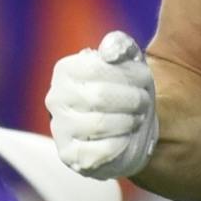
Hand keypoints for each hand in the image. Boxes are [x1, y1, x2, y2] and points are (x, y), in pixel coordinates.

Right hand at [46, 31, 159, 180]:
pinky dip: (122, 144)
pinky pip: (102, 150)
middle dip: (133, 99)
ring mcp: (59, 128)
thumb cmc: (127, 90)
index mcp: (66, 70)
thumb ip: (120, 45)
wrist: (130, 128)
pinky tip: (124, 139)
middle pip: (101, 96)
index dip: (131, 74)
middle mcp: (56, 98)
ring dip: (129, 121)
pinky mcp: (70, 156)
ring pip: (100, 124)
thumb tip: (109, 51)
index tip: (143, 79)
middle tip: (143, 103)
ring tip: (135, 119)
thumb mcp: (130, 61)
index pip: (100, 67)